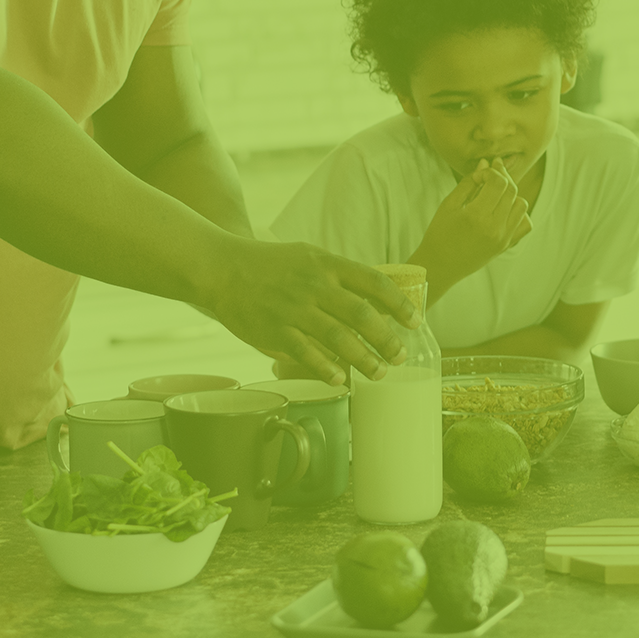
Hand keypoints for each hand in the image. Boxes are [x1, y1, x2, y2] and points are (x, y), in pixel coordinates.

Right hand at [208, 241, 421, 386]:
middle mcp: (315, 286)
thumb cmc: (271, 264)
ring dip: (364, 358)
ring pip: (339, 338)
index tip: (415, 321)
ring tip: (380, 373)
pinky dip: (326, 368)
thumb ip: (340, 275)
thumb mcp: (310, 257)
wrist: (223, 268)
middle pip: (363, 314)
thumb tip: (375, 297)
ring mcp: (295, 309)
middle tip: (401, 357)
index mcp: (327, 265)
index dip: (399, 304)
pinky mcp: (275, 330)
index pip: (374, 282)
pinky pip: (306, 353)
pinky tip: (341, 380)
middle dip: (387, 339)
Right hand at [419, 158, 532, 286]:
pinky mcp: (507, 245)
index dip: (490, 172)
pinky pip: (525, 223)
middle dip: (502, 177)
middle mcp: (494, 228)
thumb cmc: (439, 233)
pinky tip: (503, 210)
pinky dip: (519, 213)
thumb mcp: (449, 204)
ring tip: (494, 194)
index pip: (498, 182)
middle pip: (512, 190)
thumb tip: (486, 163)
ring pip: (521, 204)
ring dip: (511, 194)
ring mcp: (503, 238)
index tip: (479, 174)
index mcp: (476, 216)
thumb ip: (469, 182)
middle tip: (489, 174)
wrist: (440, 266)